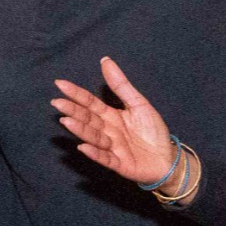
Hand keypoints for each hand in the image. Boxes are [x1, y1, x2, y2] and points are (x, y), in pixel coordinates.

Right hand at [48, 56, 181, 188]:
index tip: (60, 83)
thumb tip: (105, 60)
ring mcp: (112, 148)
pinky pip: (106, 158)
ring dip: (80, 130)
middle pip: (88, 119)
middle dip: (73, 111)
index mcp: (111, 116)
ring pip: (94, 137)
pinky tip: (83, 147)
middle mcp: (108, 131)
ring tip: (66, 121)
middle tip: (57, 102)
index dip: (76, 93)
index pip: (90, 103)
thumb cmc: (152, 131)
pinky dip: (95, 153)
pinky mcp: (120, 164)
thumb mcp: (138, 103)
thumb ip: (121, 85)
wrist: (168, 157)